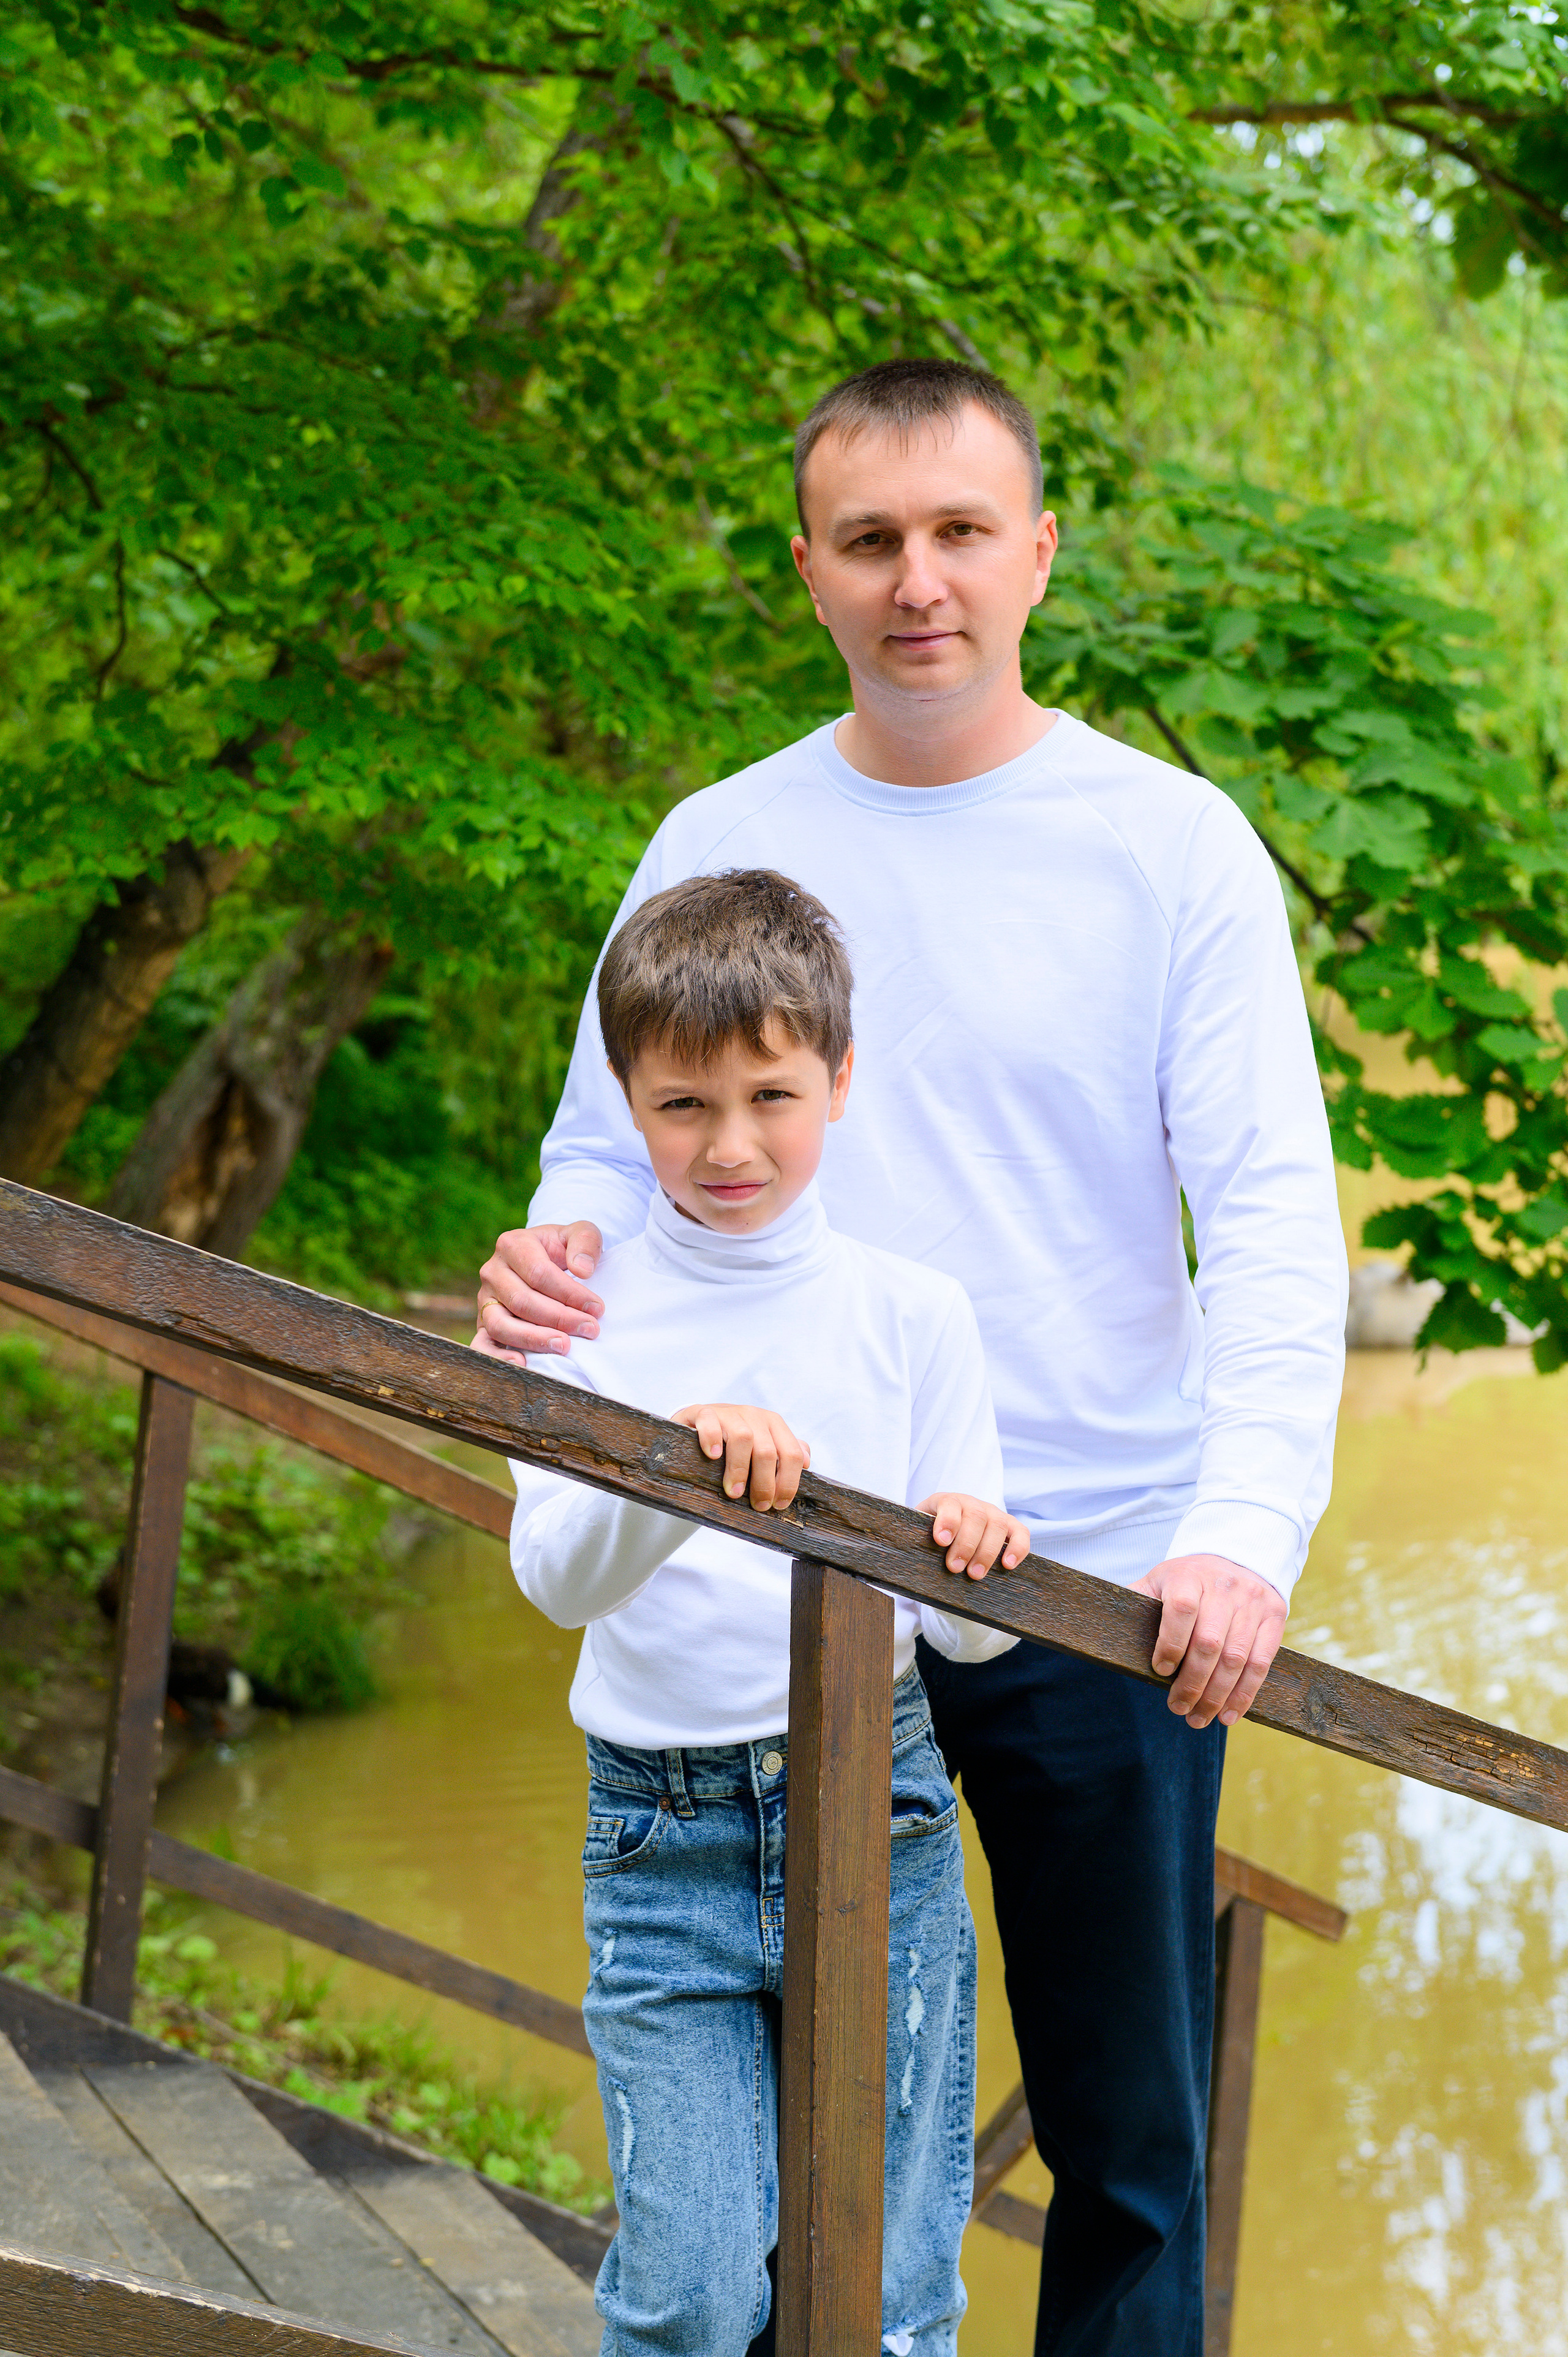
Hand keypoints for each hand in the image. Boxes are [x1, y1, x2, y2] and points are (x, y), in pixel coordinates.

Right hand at [474, 1222, 605, 1362]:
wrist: (544, 1259)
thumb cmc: (563, 1248)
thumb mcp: (579, 1233)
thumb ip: (585, 1242)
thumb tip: (582, 1269)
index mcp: (513, 1245)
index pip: (539, 1273)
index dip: (569, 1294)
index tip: (597, 1309)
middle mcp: (492, 1271)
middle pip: (522, 1301)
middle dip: (559, 1318)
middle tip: (590, 1330)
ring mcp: (484, 1299)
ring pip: (501, 1324)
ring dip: (534, 1339)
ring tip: (564, 1346)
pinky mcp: (483, 1322)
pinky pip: (482, 1343)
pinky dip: (498, 1357)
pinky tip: (523, 1364)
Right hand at [673, 1404, 809, 1511]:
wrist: (701, 1422)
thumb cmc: (736, 1441)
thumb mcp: (763, 1444)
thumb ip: (786, 1452)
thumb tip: (806, 1462)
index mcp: (774, 1424)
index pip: (791, 1453)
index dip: (788, 1482)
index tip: (778, 1505)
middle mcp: (754, 1415)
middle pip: (768, 1451)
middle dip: (764, 1483)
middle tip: (757, 1505)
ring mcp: (729, 1412)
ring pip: (743, 1438)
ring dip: (740, 1469)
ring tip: (734, 1493)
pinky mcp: (704, 1412)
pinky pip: (710, 1422)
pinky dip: (712, 1439)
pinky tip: (713, 1457)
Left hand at [918, 1493, 1030, 1580]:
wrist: (951, 1534)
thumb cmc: (934, 1538)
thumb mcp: (922, 1534)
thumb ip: (917, 1540)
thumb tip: (904, 1556)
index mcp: (947, 1502)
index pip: (949, 1503)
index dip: (948, 1521)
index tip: (941, 1541)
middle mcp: (972, 1504)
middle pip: (975, 1516)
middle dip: (966, 1544)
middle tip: (955, 1567)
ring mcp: (993, 1513)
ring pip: (997, 1524)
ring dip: (987, 1551)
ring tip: (975, 1574)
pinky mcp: (1011, 1526)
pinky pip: (1021, 1532)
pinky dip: (1017, 1548)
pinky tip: (1008, 1565)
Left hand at [1130, 1554, 1286, 1729]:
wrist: (1236, 1557)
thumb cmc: (1188, 1579)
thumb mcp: (1159, 1580)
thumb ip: (1137, 1601)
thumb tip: (1105, 1628)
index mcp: (1189, 1576)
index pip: (1181, 1609)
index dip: (1170, 1644)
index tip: (1160, 1671)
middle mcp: (1224, 1587)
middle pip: (1210, 1643)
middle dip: (1192, 1683)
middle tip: (1178, 1709)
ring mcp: (1253, 1602)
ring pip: (1237, 1658)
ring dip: (1217, 1696)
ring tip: (1199, 1719)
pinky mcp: (1275, 1617)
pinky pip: (1262, 1662)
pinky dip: (1245, 1694)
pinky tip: (1229, 1714)